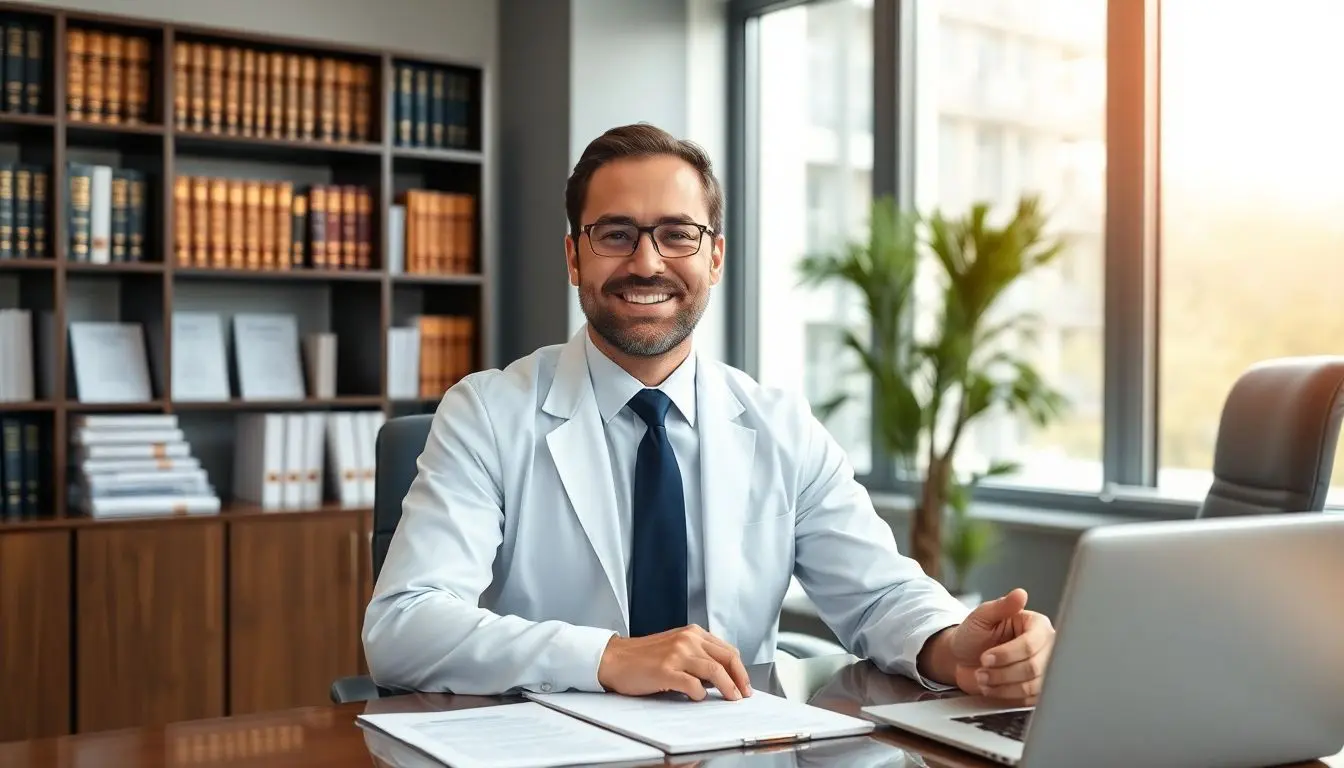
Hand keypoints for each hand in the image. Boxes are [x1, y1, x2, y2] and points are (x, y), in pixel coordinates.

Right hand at [597, 624, 752, 700]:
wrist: (614, 659)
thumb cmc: (643, 657)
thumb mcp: (675, 647)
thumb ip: (697, 655)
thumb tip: (720, 677)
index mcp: (692, 633)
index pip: (727, 650)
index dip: (740, 669)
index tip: (744, 683)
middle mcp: (687, 639)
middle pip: (726, 659)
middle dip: (740, 679)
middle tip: (743, 694)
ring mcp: (677, 654)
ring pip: (715, 671)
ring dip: (727, 688)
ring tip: (731, 699)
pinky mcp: (666, 670)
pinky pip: (693, 685)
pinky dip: (700, 694)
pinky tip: (698, 698)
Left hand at [946, 588, 1053, 704]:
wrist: (963, 659)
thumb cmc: (973, 635)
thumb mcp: (981, 617)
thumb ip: (1001, 606)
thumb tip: (1020, 594)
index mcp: (1037, 626)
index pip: (1031, 644)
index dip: (1007, 654)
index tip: (986, 657)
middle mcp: (1046, 648)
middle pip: (1034, 668)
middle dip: (1002, 672)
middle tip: (981, 670)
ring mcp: (1044, 670)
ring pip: (1032, 686)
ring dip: (1002, 686)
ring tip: (983, 678)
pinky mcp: (1037, 689)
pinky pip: (1029, 700)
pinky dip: (1006, 696)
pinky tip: (991, 688)